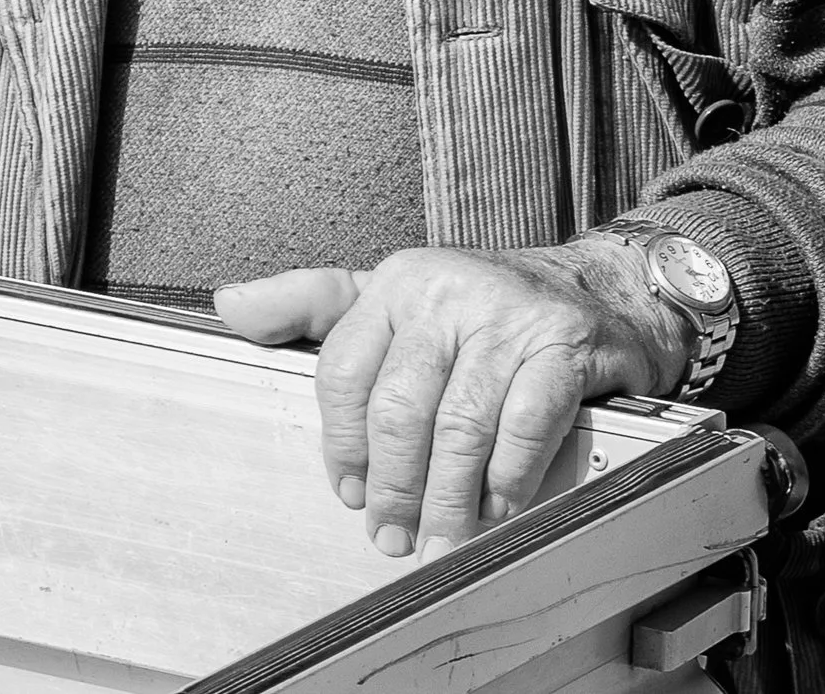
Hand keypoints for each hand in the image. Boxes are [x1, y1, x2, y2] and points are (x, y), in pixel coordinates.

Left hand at [216, 237, 691, 555]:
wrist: (594, 292)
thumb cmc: (478, 309)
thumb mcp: (390, 295)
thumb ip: (310, 303)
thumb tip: (229, 305)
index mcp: (396, 282)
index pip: (345, 370)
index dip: (342, 444)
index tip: (349, 492)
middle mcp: (446, 291)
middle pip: (398, 408)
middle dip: (391, 486)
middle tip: (390, 537)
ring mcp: (506, 318)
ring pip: (459, 426)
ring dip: (445, 501)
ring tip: (437, 543)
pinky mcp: (562, 347)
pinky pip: (525, 426)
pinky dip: (508, 478)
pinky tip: (498, 508)